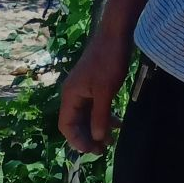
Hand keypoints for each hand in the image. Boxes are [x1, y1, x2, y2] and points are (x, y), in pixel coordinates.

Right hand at [60, 22, 134, 155]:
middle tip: (103, 149)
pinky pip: (95, 107)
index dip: (77, 140)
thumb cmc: (109, 60)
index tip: (92, 150)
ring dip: (98, 129)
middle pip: (76, 123)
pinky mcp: (94, 86)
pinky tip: (116, 124)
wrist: (116, 32)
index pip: (66, 126)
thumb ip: (100, 116)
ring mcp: (84, 90)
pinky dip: (104, 117)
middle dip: (88, 137)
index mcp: (70, 96)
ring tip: (111, 140)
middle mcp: (73, 94)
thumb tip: (96, 138)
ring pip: (87, 117)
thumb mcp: (105, 92)